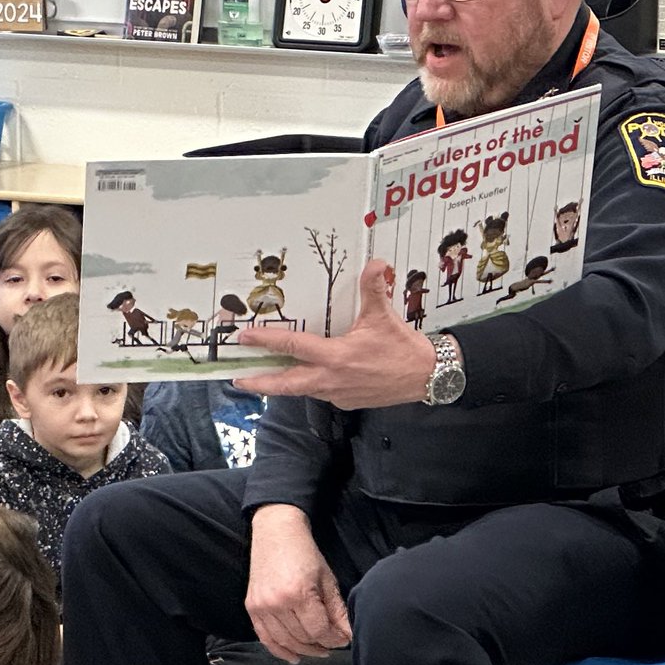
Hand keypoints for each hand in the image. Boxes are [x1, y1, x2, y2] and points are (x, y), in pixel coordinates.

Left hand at [234, 257, 437, 407]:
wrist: (426, 376)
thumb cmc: (403, 347)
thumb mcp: (384, 315)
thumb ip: (374, 287)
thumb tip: (375, 263)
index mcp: (337, 356)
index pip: (294, 347)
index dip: (267, 341)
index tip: (246, 338)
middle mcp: (332, 379)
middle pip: (287, 384)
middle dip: (260, 381)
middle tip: (238, 378)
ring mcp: (338, 393)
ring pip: (303, 389)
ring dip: (283, 384)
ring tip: (265, 378)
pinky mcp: (347, 402)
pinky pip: (322, 392)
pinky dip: (310, 385)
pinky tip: (309, 376)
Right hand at [246, 505, 350, 661]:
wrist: (276, 532)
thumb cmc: (304, 552)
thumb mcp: (326, 577)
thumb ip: (337, 609)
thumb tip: (348, 633)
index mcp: (299, 593)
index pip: (318, 630)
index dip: (333, 639)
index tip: (343, 639)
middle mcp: (278, 603)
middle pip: (302, 638)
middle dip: (320, 645)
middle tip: (331, 644)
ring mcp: (262, 607)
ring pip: (285, 642)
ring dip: (303, 650)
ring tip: (317, 650)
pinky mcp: (252, 608)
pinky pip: (266, 638)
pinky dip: (279, 650)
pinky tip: (293, 654)